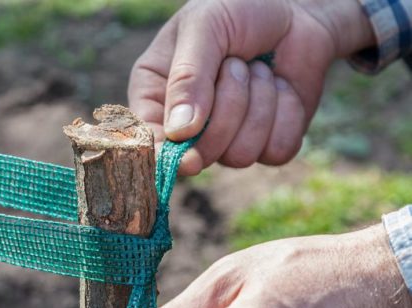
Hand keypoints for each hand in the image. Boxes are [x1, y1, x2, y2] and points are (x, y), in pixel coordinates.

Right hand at [129, 0, 374, 174]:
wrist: (293, 7)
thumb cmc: (237, 8)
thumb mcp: (203, 27)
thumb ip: (187, 76)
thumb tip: (180, 132)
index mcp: (155, 95)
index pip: (149, 140)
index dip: (166, 155)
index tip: (187, 159)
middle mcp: (187, 126)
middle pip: (200, 155)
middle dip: (226, 112)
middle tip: (234, 65)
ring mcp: (228, 139)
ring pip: (240, 155)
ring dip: (259, 104)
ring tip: (257, 69)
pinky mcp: (268, 144)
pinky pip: (277, 151)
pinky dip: (287, 114)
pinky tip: (280, 86)